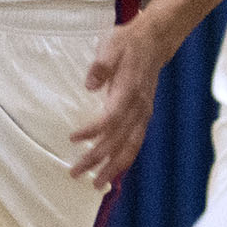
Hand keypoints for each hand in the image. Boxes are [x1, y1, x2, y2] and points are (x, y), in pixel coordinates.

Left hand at [69, 22, 164, 185]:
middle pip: (118, 139)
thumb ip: (101, 65)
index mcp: (129, 90)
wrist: (154, 42)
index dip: (93, 131)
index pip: (111, 118)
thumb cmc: (128, 43)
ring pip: (131, 147)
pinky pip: (136, 143)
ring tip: (97, 184)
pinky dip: (125, 159)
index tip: (72, 139)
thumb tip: (90, 85)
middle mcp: (139, 107)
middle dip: (98, 159)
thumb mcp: (112, 45)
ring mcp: (144, 113)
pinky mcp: (144, 116)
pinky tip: (113, 170)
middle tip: (75, 173)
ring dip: (113, 166)